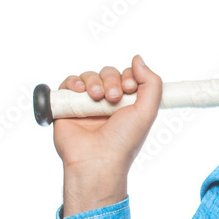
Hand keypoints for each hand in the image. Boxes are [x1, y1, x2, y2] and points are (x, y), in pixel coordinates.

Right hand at [53, 55, 161, 215]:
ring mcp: (86, 104)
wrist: (96, 160)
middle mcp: (107, 102)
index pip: (127, 76)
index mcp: (127, 104)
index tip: (130, 88)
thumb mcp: (147, 111)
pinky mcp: (67, 106)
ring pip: (89, 76)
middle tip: (114, 97)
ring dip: (94, 81)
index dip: (129, 76)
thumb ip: (151, 83)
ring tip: (96, 96)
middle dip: (112, 80)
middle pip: (108, 73)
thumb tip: (138, 58)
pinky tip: (81, 91)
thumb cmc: (124, 140)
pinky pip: (68, 84)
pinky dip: (74, 82)